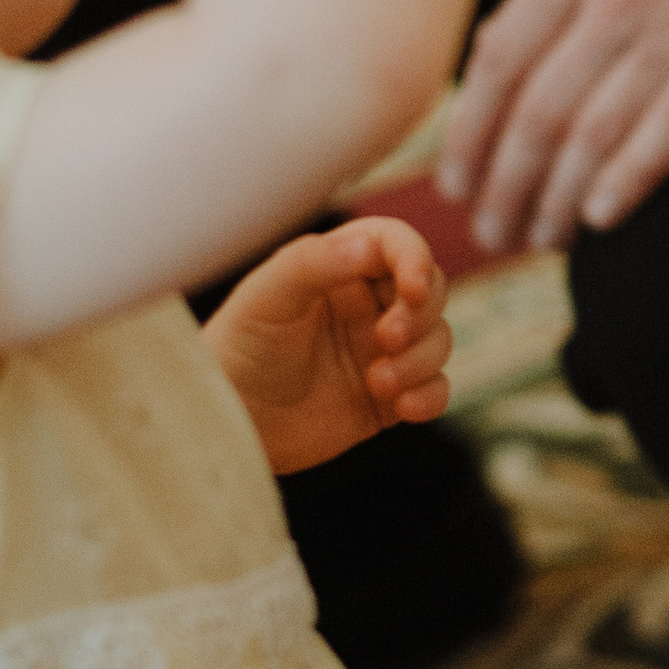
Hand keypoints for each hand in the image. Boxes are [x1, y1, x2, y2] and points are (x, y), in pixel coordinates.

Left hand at [203, 216, 456, 473]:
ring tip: (377, 383)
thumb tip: (370, 245)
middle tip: (387, 339)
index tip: (412, 289)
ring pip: (438, 340)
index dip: (415, 260)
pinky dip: (430, 396)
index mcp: (339, 267)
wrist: (231, 424)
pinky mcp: (390, 398)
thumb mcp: (267, 296)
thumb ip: (314, 263)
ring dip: (420, 360)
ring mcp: (382, 351)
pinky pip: (435, 389)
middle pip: (431, 290)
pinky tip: (401, 407)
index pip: (397, 245)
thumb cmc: (238, 350)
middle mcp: (367, 305)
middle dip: (420, 315)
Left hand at [437, 0, 668, 251]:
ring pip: (592, 130)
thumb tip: (495, 50)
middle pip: (536, 109)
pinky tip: (602, 218)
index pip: (498, 61)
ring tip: (543, 241)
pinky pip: (668, 128)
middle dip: (504, 184)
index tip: (453, 185)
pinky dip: (627, 178)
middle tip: (491, 235)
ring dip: (557, 197)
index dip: (469, 134)